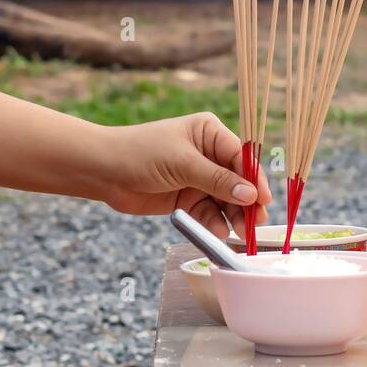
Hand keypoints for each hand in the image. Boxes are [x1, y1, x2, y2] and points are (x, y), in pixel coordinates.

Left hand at [100, 112, 271, 238]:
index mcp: (210, 133)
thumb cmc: (141, 154)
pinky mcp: (187, 198)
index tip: (264, 199)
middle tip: (255, 223)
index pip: (242, 156)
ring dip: (232, 216)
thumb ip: (218, 180)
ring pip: (225, 200)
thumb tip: (251, 195)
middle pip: (237, 180)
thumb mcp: (183, 164)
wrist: (102, 171)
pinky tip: (219, 232)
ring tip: (239, 233)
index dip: (254, 178)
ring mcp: (198, 177)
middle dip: (246, 201)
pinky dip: (214, 222)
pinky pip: (208, 211)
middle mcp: (208, 154)